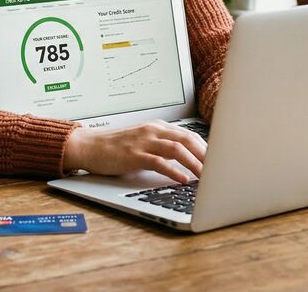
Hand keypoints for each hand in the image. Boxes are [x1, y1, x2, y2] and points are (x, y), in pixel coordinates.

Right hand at [63, 121, 206, 183]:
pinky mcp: (134, 155)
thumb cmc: (116, 147)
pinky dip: (174, 171)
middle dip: (206, 155)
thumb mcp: (143, 141)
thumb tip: (187, 159)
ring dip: (195, 163)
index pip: (189, 134)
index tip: (218, 160)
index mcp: (158, 127)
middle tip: (218, 169)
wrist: (89, 146)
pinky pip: (159, 162)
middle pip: (188, 139)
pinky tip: (183, 179)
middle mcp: (153, 131)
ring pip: (177, 149)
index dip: (206, 148)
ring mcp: (143, 142)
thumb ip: (162, 146)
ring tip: (206, 176)